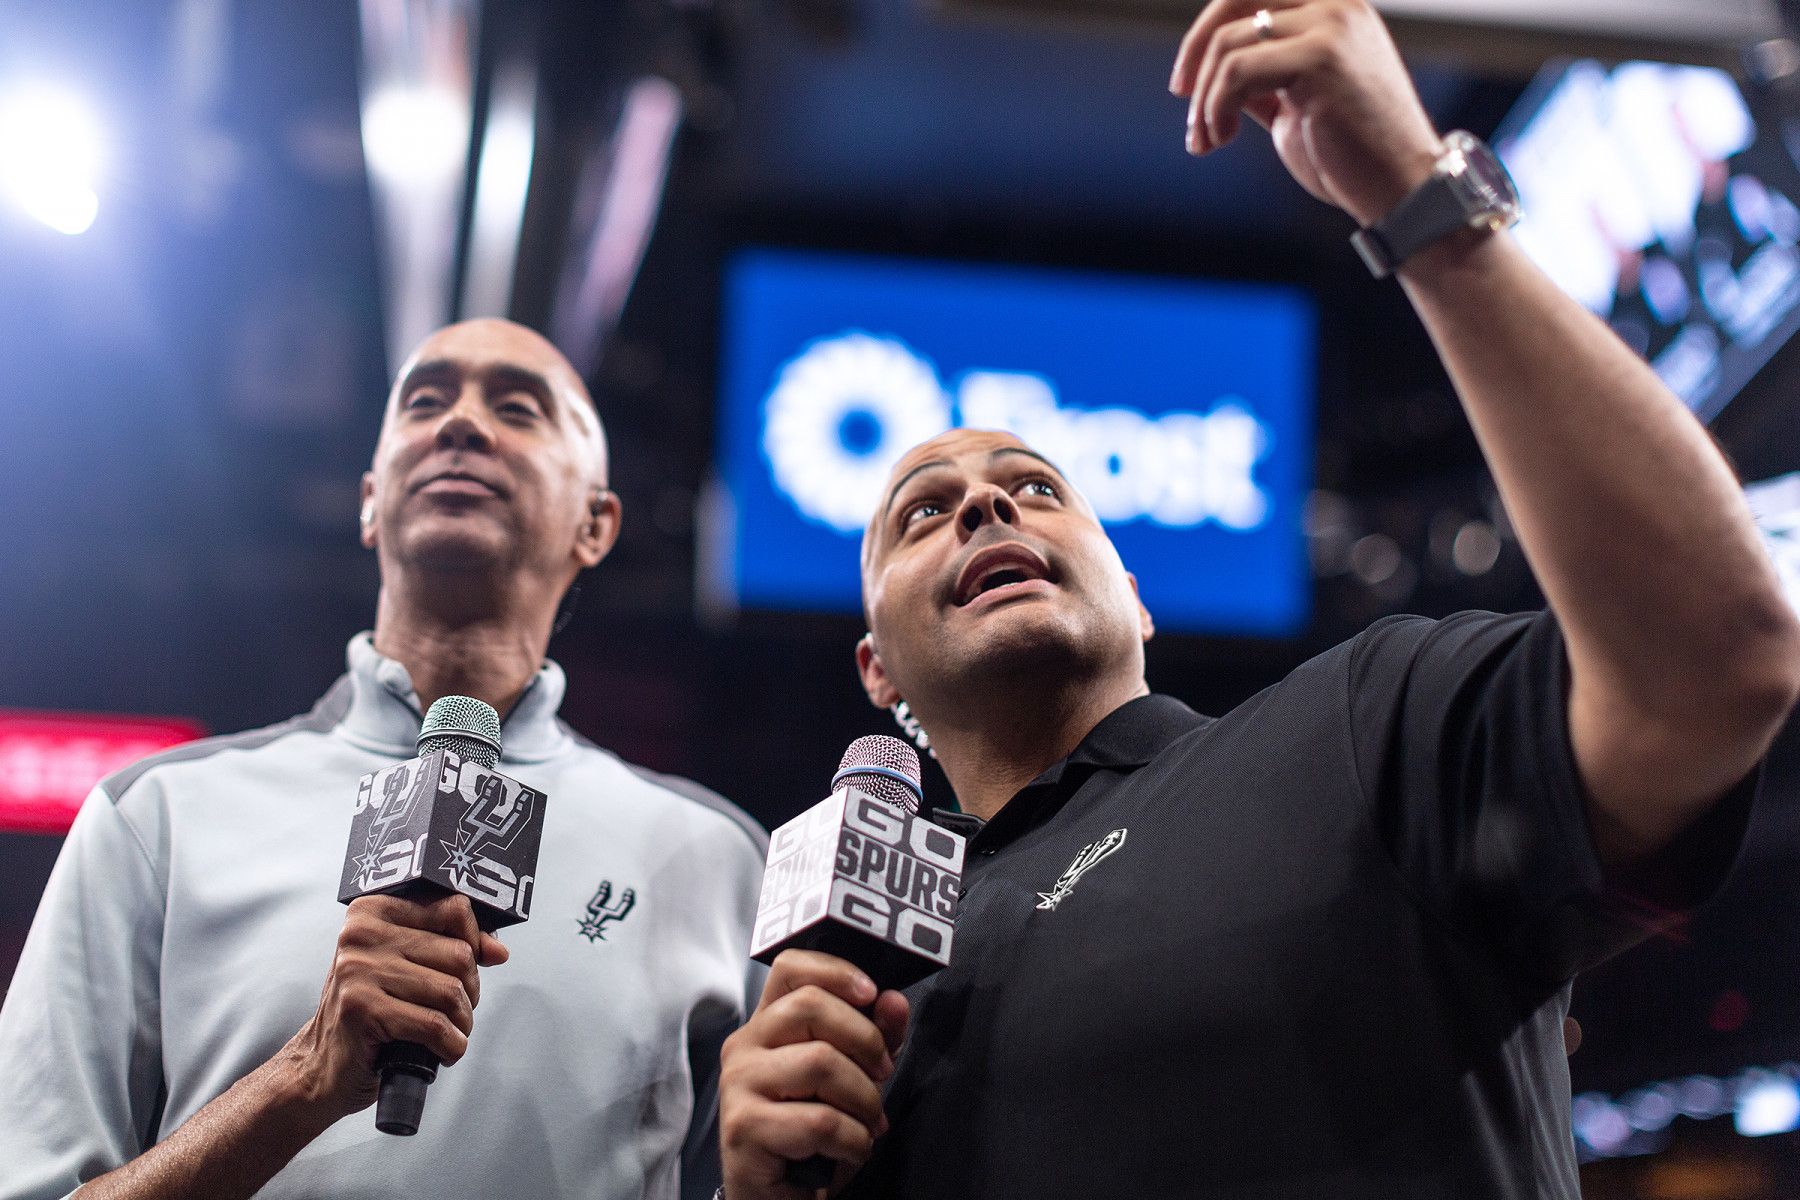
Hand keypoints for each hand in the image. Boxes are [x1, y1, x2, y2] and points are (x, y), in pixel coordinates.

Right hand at [272, 893, 508, 1122]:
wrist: (320, 1065)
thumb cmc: (372, 1011)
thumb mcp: (408, 968)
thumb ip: (452, 948)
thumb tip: (499, 952)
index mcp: (373, 911)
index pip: (454, 909)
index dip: (475, 942)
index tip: (470, 969)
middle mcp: (362, 933)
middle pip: (459, 954)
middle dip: (469, 991)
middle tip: (456, 1011)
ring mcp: (358, 970)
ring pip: (450, 991)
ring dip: (462, 1022)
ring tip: (451, 1033)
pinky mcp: (361, 1008)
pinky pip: (434, 1025)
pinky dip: (451, 1045)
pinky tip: (444, 1051)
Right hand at [719, 950, 910, 1198]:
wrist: (781, 1197)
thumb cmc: (815, 1132)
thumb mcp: (853, 1077)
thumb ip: (875, 1035)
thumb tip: (894, 1000)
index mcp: (768, 1024)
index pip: (791, 967)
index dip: (836, 971)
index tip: (872, 994)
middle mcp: (745, 1045)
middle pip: (811, 1006)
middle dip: (865, 1041)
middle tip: (882, 1076)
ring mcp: (738, 1085)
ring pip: (820, 1063)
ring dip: (863, 1099)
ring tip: (868, 1123)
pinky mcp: (743, 1127)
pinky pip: (819, 1121)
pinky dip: (853, 1141)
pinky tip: (852, 1151)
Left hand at [1169, 0, 1443, 226]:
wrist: (1398, 189)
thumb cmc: (1348, 154)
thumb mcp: (1294, 100)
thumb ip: (1261, 73)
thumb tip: (1204, 65)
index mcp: (1330, 7)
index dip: (1205, 32)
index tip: (1186, 83)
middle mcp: (1336, 3)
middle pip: (1233, 0)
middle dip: (1195, 52)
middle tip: (1183, 99)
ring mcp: (1332, 24)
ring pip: (1228, 46)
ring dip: (1204, 100)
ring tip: (1209, 140)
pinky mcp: (1322, 56)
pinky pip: (1237, 71)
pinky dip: (1215, 109)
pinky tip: (1222, 140)